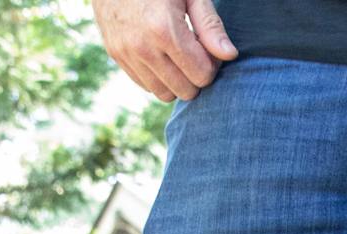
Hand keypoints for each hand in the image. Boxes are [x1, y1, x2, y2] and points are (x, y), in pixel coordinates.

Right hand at [95, 0, 236, 101]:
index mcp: (164, 30)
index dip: (212, 64)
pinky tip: (161, 53)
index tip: (208, 47)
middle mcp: (143, 47)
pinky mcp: (116, 55)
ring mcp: (126, 53)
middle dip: (196, 76)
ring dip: (177, 80)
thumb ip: (210, 26)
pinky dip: (158, 77)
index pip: (202, 76)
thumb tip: (230, 56)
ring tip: (178, 54)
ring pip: (165, 94)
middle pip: (186, 91)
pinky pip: (146, 85)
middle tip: (195, 52)